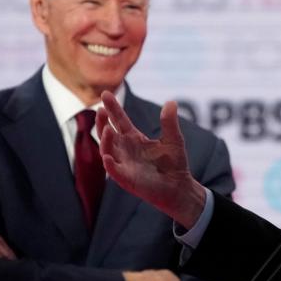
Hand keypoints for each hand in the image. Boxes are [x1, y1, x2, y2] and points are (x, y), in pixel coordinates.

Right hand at [97, 91, 205, 226]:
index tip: (106, 94)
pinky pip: (114, 171)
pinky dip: (109, 165)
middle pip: (108, 133)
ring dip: (104, 140)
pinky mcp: (127, 179)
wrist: (179, 186)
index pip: (119, 120)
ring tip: (106, 129)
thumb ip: (169, 122)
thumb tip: (171, 102)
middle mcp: (125, 150)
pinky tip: (106, 157)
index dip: (113, 108)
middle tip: (101, 109)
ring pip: (107, 150)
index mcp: (134, 139)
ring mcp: (124, 164)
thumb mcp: (173, 139)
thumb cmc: (174, 164)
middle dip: (103, 122)